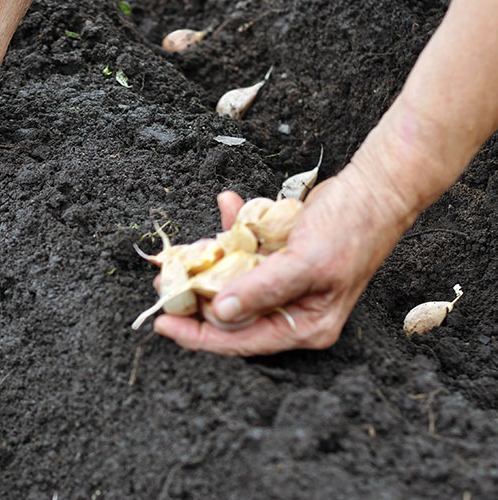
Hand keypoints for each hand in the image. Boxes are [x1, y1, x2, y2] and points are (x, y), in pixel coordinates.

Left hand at [152, 167, 413, 355]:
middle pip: (230, 315)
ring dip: (205, 265)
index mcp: (305, 325)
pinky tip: (225, 204)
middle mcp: (292, 310)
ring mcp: (284, 284)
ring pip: (231, 283)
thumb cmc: (352, 228)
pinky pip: (244, 252)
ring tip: (178, 255)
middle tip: (163, 283)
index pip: (241, 341)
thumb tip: (220, 312)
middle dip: (194, 298)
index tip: (162, 323)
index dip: (198, 335)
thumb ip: (263, 289)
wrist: (377, 186)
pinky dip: (230, 232)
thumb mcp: (306, 263)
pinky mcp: (278, 258)